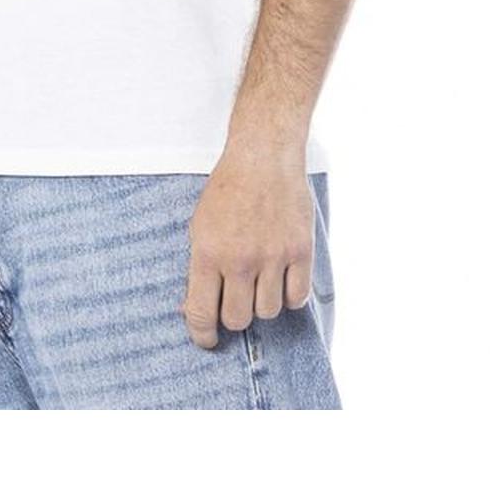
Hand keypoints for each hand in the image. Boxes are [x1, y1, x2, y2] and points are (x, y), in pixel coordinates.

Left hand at [182, 149, 315, 348]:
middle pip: (238, 319)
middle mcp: (240, 259)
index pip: (201, 313)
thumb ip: (199, 268)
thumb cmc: (227, 190)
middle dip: (234, 316)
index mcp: (208, 252)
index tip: (207, 339)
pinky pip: (296, 298)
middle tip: (235, 302)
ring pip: (268, 312)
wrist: (263, 156)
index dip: (202, 335)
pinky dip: (288, 296)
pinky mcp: (300, 251)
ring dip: (261, 303)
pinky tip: (281, 280)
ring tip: (259, 283)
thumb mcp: (200, 226)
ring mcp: (273, 256)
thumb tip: (196, 310)